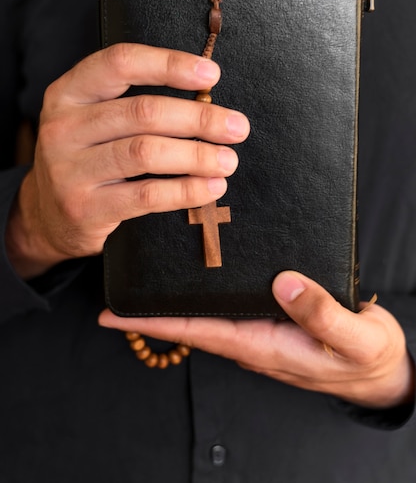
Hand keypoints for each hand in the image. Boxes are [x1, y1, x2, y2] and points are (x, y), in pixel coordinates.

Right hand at [6, 43, 249, 277]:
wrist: (49, 215)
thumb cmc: (89, 157)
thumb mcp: (95, 120)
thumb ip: (135, 103)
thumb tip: (206, 95)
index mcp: (68, 93)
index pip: (120, 63)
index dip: (169, 64)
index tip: (212, 74)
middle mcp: (63, 127)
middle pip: (143, 112)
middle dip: (199, 118)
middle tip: (237, 127)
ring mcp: (69, 170)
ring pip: (146, 153)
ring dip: (197, 156)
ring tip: (228, 160)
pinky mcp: (85, 208)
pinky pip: (146, 196)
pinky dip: (186, 191)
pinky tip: (211, 187)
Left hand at [99, 270, 414, 408]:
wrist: (379, 368)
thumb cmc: (366, 357)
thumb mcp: (353, 338)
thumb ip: (321, 313)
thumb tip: (284, 283)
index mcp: (262, 345)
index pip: (198, 331)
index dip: (153, 323)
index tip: (113, 316)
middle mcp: (252, 337)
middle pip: (192, 320)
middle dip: (154, 307)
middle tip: (119, 285)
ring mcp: (260, 326)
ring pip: (208, 309)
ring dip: (177, 295)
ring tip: (148, 273)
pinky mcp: (272, 314)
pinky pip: (229, 301)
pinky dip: (207, 287)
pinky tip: (201, 269)